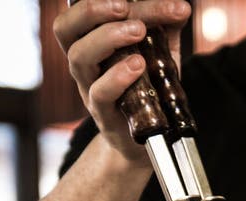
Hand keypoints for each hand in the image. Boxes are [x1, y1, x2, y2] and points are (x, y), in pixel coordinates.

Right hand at [53, 0, 190, 163]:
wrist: (148, 141)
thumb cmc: (147, 92)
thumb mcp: (157, 55)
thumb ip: (164, 31)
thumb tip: (179, 7)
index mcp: (90, 42)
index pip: (87, 11)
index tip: (148, 2)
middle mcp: (84, 63)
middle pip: (66, 28)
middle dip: (93, 9)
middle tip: (125, 6)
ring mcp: (90, 89)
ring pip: (79, 57)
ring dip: (108, 38)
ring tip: (137, 31)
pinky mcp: (103, 114)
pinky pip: (99, 93)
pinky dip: (117, 76)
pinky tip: (138, 65)